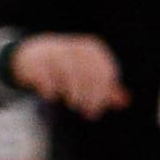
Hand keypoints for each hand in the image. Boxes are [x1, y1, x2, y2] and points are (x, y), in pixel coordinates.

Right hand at [6, 34, 127, 116]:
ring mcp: (55, 51)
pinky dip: (50, 89)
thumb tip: (125, 101)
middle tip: (86, 112)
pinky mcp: (36, 59)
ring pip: (68, 72)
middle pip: (88, 73)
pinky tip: (52, 97)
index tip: (96, 110)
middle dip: (89, 96)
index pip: (103, 72)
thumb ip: (106, 89)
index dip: (102, 94)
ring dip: (73, 93)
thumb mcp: (89, 76)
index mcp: (93, 50)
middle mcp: (75, 48)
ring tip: (73, 104)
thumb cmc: (68, 70)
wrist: (34, 56)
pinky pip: (46, 75)